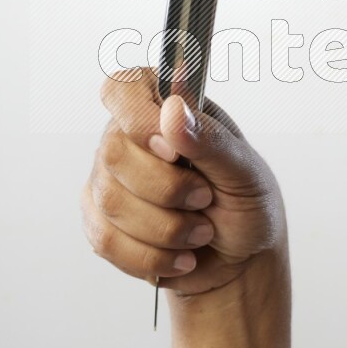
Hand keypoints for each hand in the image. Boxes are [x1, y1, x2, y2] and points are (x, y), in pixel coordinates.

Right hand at [81, 68, 286, 296]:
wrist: (240, 257)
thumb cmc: (245, 202)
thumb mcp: (244, 169)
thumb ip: (210, 138)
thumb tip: (173, 108)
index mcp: (163, 105)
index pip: (123, 90)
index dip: (141, 121)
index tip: (175, 152)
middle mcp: (128, 136)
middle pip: (113, 153)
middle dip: (168, 190)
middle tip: (206, 198)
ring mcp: (107, 179)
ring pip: (111, 202)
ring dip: (167, 229)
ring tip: (200, 231)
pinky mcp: (100, 221)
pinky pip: (106, 240)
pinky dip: (152, 256)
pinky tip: (179, 255)